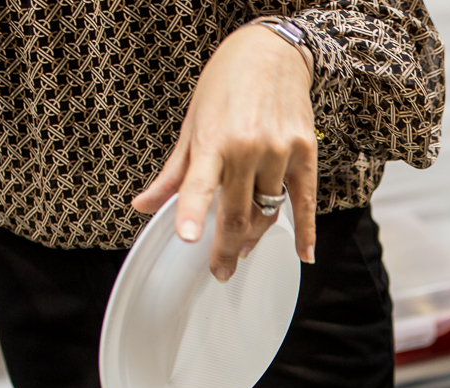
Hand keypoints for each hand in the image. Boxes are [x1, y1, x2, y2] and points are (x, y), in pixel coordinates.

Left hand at [131, 25, 316, 279]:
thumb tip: (144, 205)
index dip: (194, 212)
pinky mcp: (305, 153)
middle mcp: (248, 147)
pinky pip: (306, 202)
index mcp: (213, 140)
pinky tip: (304, 253)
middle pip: (239, 213)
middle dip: (228, 248)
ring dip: (256, 237)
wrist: (272, 54)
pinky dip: (306, 231)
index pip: (199, 184)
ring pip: (269, 211)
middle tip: (220, 271)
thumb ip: (174, 172)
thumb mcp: (193, 124)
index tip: (190, 239)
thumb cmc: (226, 85)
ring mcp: (280, 151)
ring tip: (245, 248)